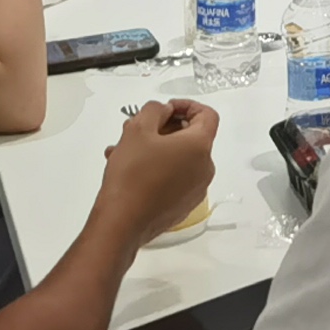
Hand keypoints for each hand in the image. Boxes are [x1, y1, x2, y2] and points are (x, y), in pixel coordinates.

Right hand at [99, 99, 219, 239]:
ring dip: (155, 149)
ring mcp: (195, 191)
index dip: (186, 105)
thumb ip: (155, 109)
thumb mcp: (138, 129)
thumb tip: (166, 112)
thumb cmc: (132, 173)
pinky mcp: (182, 207)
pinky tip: (130, 171)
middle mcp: (205, 169)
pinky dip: (157, 169)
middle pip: (190, 137)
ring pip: (178, 159)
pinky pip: (174, 178)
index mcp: (200, 147)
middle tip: (137, 129)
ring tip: (124, 150)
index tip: (164, 109)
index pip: (207, 115)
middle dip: (163, 128)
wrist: (122, 224)